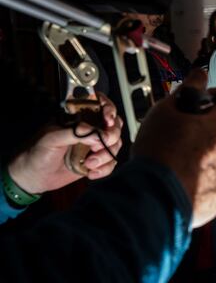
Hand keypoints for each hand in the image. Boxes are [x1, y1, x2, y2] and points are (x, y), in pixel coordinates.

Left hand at [8, 93, 122, 193]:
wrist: (33, 178)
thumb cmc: (36, 153)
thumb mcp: (51, 139)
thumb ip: (74, 133)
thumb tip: (97, 135)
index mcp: (77, 117)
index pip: (99, 104)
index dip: (108, 108)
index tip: (108, 119)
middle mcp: (88, 129)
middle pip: (114, 125)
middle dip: (111, 136)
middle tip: (100, 145)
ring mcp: (93, 145)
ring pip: (115, 144)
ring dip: (106, 156)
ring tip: (90, 163)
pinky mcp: (96, 160)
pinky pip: (110, 162)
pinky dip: (105, 168)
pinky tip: (91, 173)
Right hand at [133, 68, 215, 227]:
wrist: (153, 201)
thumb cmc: (158, 154)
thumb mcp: (165, 111)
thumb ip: (188, 89)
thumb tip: (199, 75)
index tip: (204, 102)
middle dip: (213, 128)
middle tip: (187, 134)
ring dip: (212, 154)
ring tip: (183, 160)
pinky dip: (208, 177)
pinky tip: (186, 178)